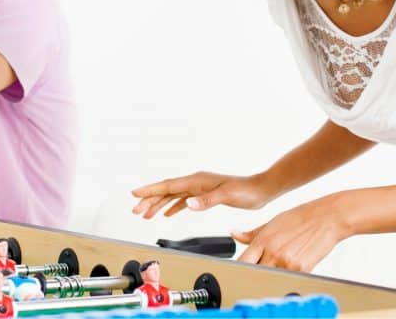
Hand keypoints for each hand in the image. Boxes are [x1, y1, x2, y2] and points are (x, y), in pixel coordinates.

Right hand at [131, 171, 271, 218]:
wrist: (261, 190)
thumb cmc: (246, 191)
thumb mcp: (226, 195)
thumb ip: (207, 200)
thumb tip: (188, 203)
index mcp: (197, 180)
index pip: (168, 185)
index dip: (150, 190)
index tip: (134, 194)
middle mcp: (195, 182)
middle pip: (166, 190)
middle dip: (149, 200)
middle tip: (135, 210)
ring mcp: (199, 188)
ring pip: (172, 195)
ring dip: (158, 204)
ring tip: (145, 214)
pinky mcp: (204, 195)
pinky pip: (182, 200)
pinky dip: (172, 206)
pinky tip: (168, 214)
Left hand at [234, 195, 350, 271]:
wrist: (326, 218)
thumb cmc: (300, 218)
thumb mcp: (272, 222)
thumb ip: (252, 233)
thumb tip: (234, 233)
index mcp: (263, 240)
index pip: (242, 261)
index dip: (239, 267)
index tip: (239, 269)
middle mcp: (273, 252)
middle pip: (256, 273)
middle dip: (257, 272)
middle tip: (264, 267)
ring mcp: (287, 262)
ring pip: (272, 278)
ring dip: (274, 275)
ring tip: (282, 263)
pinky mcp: (302, 269)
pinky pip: (290, 279)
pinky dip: (290, 276)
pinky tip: (295, 264)